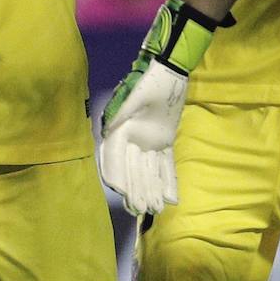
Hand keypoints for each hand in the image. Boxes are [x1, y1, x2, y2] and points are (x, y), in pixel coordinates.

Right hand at [99, 0, 217, 214]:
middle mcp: (132, 140)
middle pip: (133, 170)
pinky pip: (166, 164)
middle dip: (138, 190)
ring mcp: (149, 142)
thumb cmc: (149, 81)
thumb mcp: (133, 98)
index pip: (115, 158)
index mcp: (120, 130)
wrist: (169, 70)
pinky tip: (172, 197)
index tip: (120, 190)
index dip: (117, 175)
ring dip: (153, 190)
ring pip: (150, 171)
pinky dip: (168, 180)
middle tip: (143, 209)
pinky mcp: (165, 141)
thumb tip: (107, 134)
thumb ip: (120, 116)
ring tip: (157, 209)